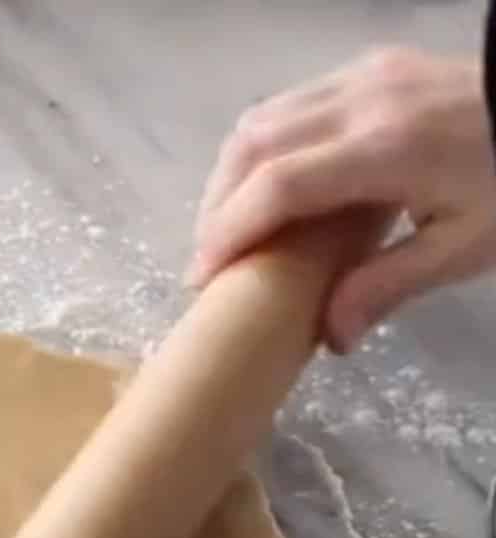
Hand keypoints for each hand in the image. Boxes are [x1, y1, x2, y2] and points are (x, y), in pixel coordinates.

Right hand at [189, 48, 495, 351]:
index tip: (204, 278)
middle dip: (217, 207)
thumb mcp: (465, 249)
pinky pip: (291, 103)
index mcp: (385, 149)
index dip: (228, 233)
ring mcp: (364, 76)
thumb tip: (329, 337)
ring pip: (263, 117)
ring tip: (229, 228)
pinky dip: (262, 149)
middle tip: (208, 262)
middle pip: (254, 146)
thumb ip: (389, 287)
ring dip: (231, 176)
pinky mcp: (371, 68)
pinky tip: (268, 188)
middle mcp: (362, 101)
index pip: (277, 185)